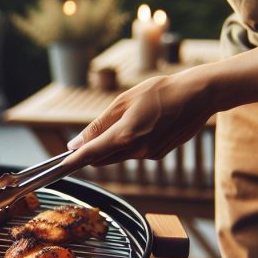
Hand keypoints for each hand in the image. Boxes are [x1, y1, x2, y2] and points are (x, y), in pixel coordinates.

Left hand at [65, 69, 217, 166]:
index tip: (57, 166)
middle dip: (92, 151)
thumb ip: (98, 125)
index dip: (71, 161)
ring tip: (130, 117)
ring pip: (120, 155)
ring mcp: (149, 155)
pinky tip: (146, 122)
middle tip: (85, 138)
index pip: (90, 154)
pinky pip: (136, 152)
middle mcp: (137, 151)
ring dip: (114, 144)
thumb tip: (76, 143)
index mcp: (125, 136)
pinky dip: (132, 142)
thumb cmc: (161, 91)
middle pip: (103, 158)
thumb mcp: (124, 101)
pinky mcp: (159, 155)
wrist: (199, 95)